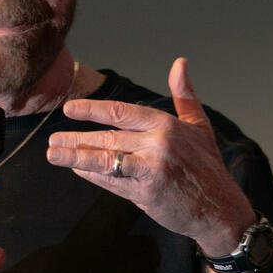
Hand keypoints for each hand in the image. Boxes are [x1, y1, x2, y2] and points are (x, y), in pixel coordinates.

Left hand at [47, 57, 254, 256]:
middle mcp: (157, 144)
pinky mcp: (145, 193)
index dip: (92, 110)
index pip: (121, 112)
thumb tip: (180, 62)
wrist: (220, 210)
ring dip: (74, 157)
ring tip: (53, 154)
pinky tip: (77, 170)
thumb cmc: (208, 168)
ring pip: (104, 160)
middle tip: (53, 139)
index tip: (69, 109)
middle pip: (107, 138)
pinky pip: (111, 181)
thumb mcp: (199, 126)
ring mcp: (150, 169)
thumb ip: (184, 95)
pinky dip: (92, 176)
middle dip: (76, 139)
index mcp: (166, 125)